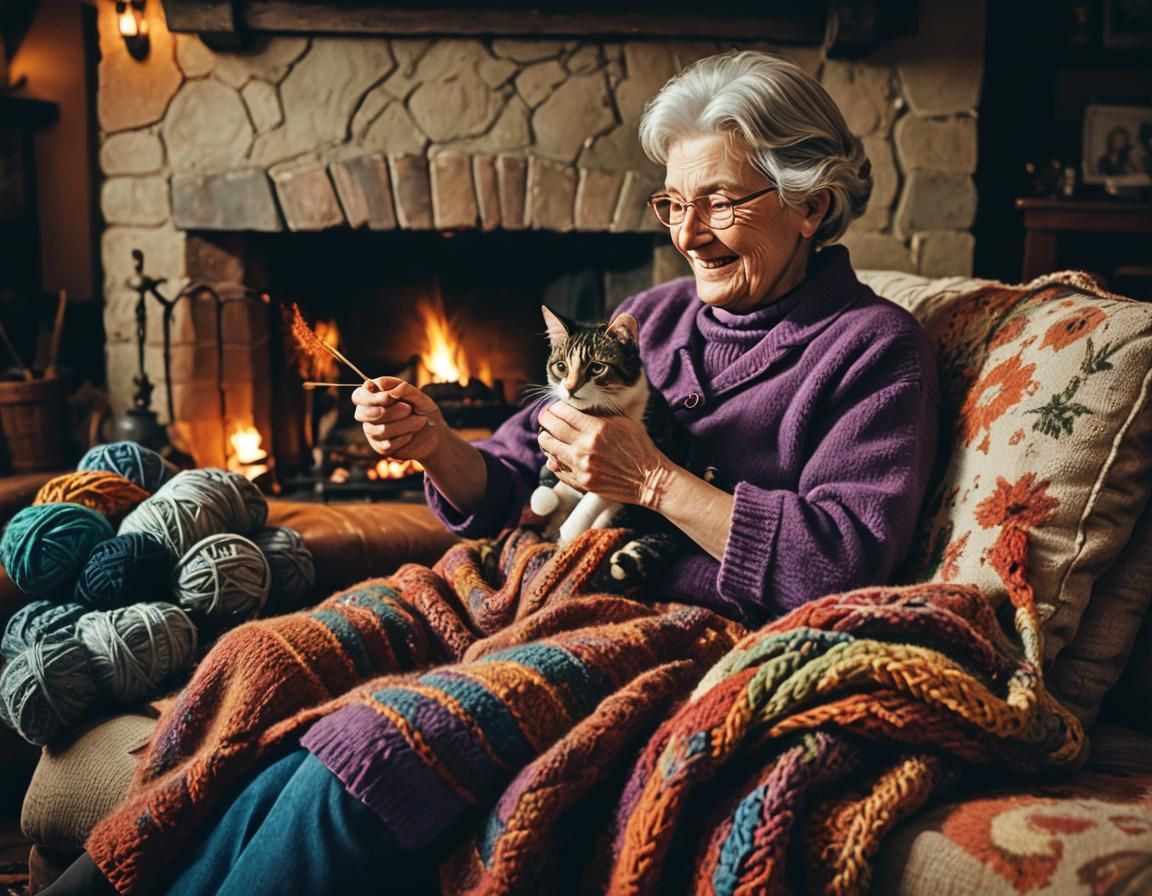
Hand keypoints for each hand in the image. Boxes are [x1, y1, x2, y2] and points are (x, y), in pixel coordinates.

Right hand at [352, 377, 445, 460]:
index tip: (390, 396)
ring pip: (380, 430)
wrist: (434, 432)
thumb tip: (385, 386)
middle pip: (363, 414)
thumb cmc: (422, 410)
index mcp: (373, 398)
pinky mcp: (381, 447)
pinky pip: (388, 444)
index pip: (359, 396)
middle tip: (408, 409)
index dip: (372, 397)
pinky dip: (404, 437)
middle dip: (388, 412)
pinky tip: (412, 434)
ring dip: (404, 424)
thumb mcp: (418, 396)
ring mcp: (373, 432)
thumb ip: (403, 388)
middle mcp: (369, 415)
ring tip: (420, 420)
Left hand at [537, 402, 672, 508]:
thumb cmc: (639, 448)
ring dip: (546, 440)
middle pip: (552, 429)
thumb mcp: (623, 422)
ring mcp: (582, 467)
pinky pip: (558, 470)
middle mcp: (585, 447)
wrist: (648, 478)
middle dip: (544, 419)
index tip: (553, 407)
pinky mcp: (582, 482)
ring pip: (550, 449)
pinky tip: (556, 456)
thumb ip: (600, 414)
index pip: (564, 413)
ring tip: (547, 436)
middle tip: (544, 417)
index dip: (554, 408)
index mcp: (596, 429)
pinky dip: (554, 461)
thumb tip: (579, 406)